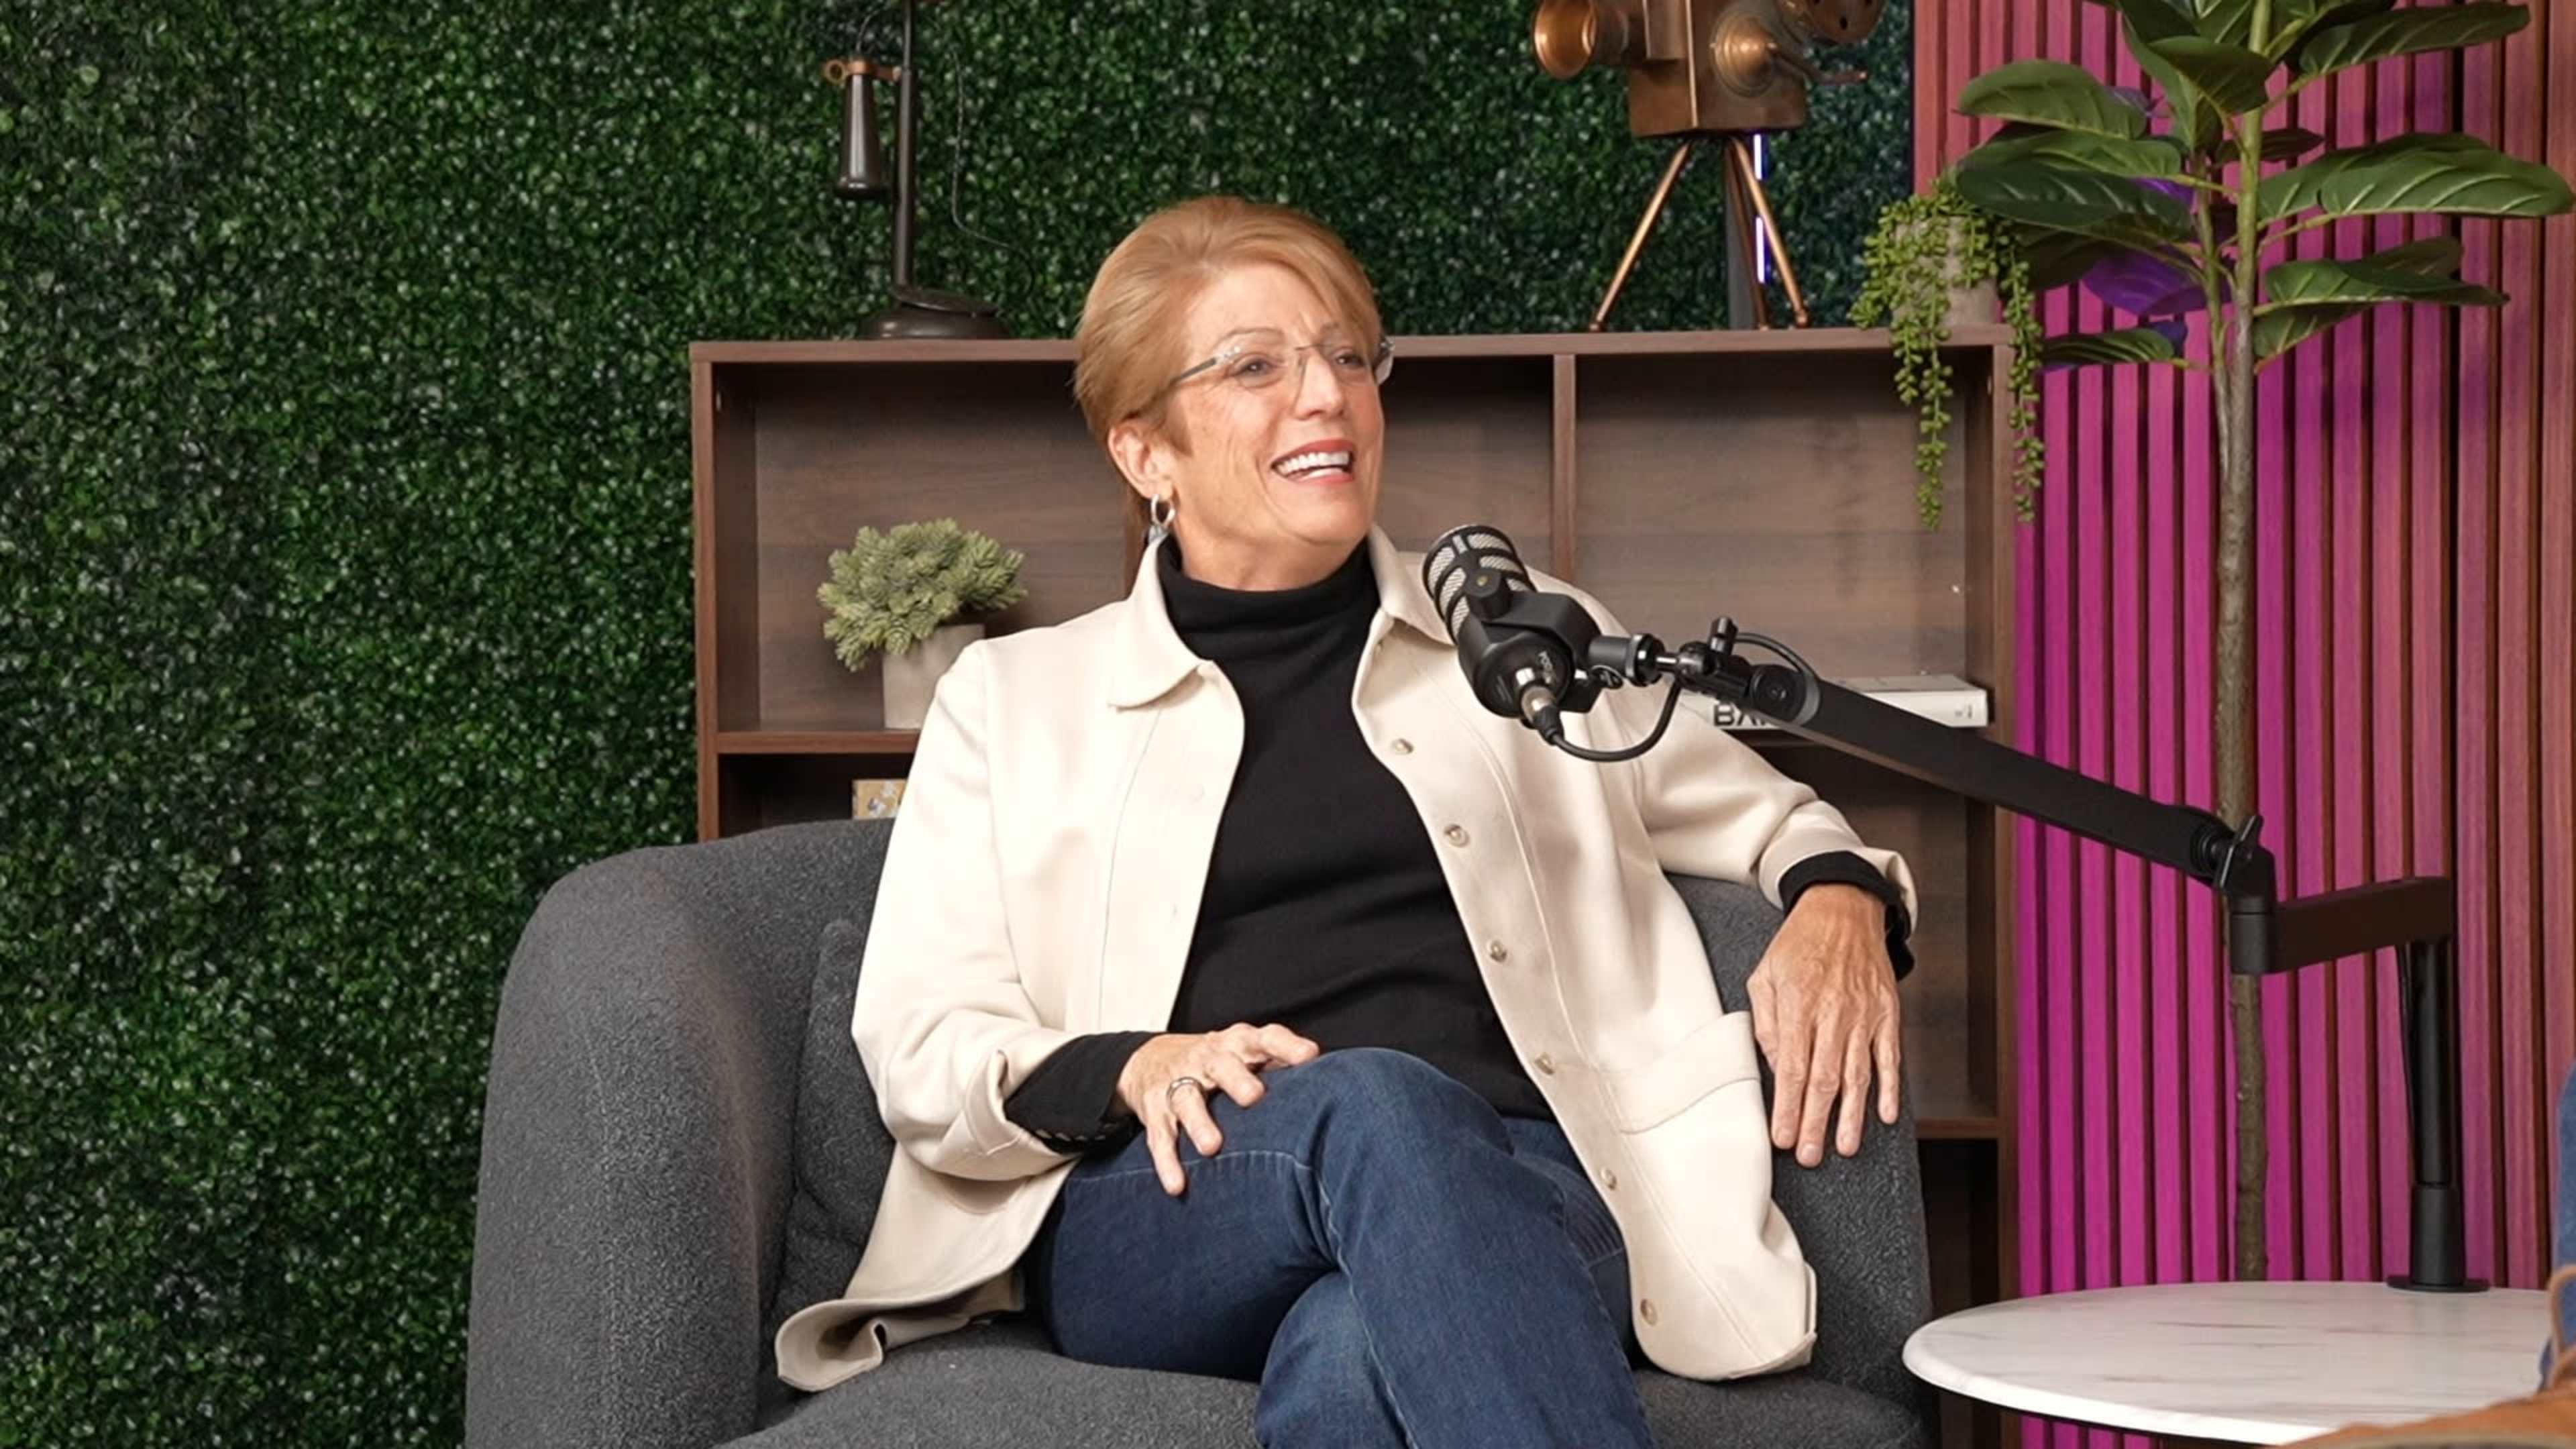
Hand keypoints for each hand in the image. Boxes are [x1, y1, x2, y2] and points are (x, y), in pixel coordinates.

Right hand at [1115, 1023, 1320, 1195]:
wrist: (1150, 1060)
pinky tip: (1178, 1185)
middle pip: (1222, 1064)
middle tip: (1255, 1097)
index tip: (1310, 1056)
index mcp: (1238, 1043)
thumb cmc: (1220, 1062)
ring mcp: (1178, 1082)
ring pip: (1187, 1098)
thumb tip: (1339, 1087)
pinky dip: (1167, 1161)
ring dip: (1199, 1122)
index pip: (1264, 1037)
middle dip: (1237, 1079)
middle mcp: (1208, 1058)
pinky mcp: (1154, 1109)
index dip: (1286, 1045)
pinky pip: (1159, 1136)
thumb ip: (1284, 1067)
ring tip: (1213, 1147)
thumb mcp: (1249, 1055)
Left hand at [1746, 884, 1900, 1167]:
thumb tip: (1776, 1068)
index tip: (1782, 1137)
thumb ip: (1766, 1024)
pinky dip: (1889, 1088)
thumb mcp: (1764, 975)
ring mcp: (1864, 1014)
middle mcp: (1833, 1013)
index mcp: (1798, 1005)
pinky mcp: (1887, 1013)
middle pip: (1824, 1079)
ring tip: (1844, 1147)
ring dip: (1852, 1116)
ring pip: (1858, 1074)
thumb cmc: (1798, 945)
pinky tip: (1885, 1115)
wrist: (1843, 910)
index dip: (1787, 1107)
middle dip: (1816, 1123)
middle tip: (1810, 1156)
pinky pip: (1889, 1057)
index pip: (1791, 1068)